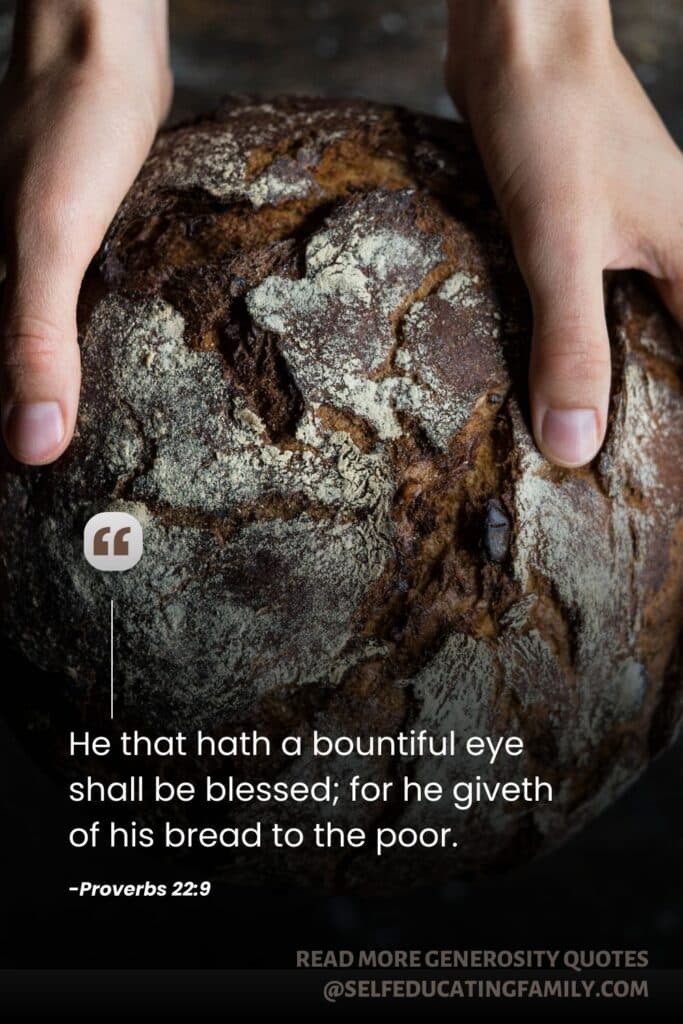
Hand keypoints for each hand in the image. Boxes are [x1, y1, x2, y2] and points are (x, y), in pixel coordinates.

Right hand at [0, 0, 171, 464]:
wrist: (104, 44)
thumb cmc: (68, 131)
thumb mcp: (50, 242)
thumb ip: (34, 340)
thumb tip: (32, 445)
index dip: (1, 434)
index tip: (25, 507)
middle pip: (6, 370)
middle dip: (29, 420)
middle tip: (77, 494)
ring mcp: (23, 258)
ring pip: (32, 342)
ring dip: (53, 390)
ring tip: (94, 456)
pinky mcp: (65, 243)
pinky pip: (66, 311)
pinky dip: (84, 346)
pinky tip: (118, 373)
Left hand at [446, 0, 682, 466]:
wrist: (518, 38)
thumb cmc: (553, 120)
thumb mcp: (561, 243)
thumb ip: (572, 343)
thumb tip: (574, 447)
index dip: (676, 431)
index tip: (660, 491)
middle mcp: (676, 255)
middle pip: (676, 352)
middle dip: (649, 411)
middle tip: (619, 476)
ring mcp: (634, 242)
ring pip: (638, 330)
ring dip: (610, 379)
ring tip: (577, 442)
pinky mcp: (588, 233)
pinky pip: (594, 302)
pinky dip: (574, 338)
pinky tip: (542, 368)